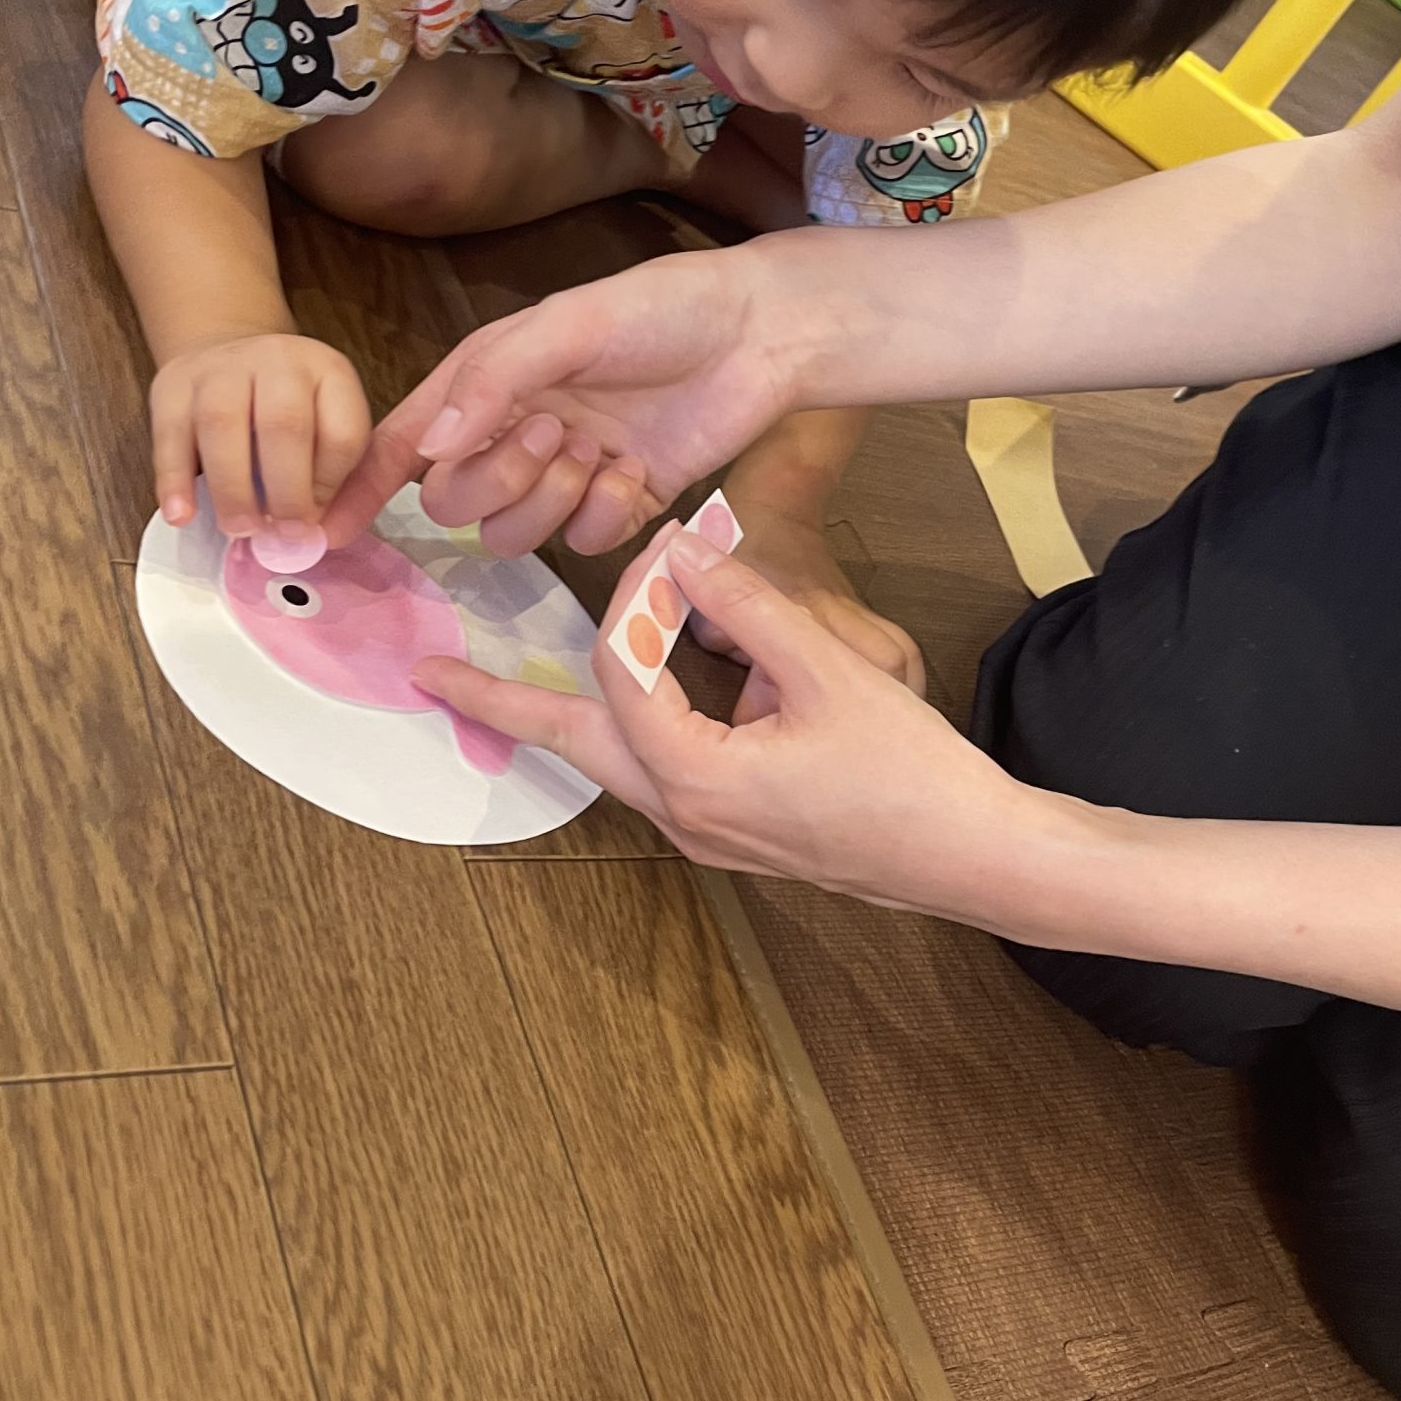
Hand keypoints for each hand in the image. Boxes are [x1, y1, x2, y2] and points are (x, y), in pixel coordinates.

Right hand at [152, 331, 370, 536]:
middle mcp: (278, 360)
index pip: (341, 432)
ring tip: (239, 529)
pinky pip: (169, 434)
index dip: (329, 484)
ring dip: (231, 488)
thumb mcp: (326, 430)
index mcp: (329, 373)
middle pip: (283, 424)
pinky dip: (174, 480)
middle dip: (285, 491)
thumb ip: (334, 482)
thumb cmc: (288, 411)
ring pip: (221, 422)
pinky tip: (181, 515)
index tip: (313, 519)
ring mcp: (221, 366)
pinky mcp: (172, 384)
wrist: (228, 357)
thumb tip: (318, 540)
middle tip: (281, 534)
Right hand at [325, 242, 805, 554]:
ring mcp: (567, 471)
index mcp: (487, 381)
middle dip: (496, 478)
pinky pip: (582, 541)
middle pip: (454, 500)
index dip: (363, 484)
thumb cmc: (661, 308)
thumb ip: (495, 380)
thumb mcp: (570, 323)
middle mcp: (516, 430)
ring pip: (510, 533)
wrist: (759, 334)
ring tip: (597, 449)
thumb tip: (431, 445)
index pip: (406, 441)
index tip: (329, 530)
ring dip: (548, 499)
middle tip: (555, 430)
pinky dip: (605, 515)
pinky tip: (635, 471)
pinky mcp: (621, 501)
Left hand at [412, 527, 1036, 919]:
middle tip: (430, 678)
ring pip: (613, 758)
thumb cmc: (909, 773)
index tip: (672, 542)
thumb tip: (686, 546)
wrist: (970, 857)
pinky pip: (658, 770)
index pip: (623, 665)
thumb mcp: (827, 669)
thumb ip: (748, 604)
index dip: (637, 592)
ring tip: (506, 685)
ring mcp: (704, 831)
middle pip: (571, 743)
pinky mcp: (732, 829)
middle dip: (500, 704)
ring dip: (574, 710)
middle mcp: (682, 814)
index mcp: (693, 775)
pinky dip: (640, 722)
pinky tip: (657, 688)